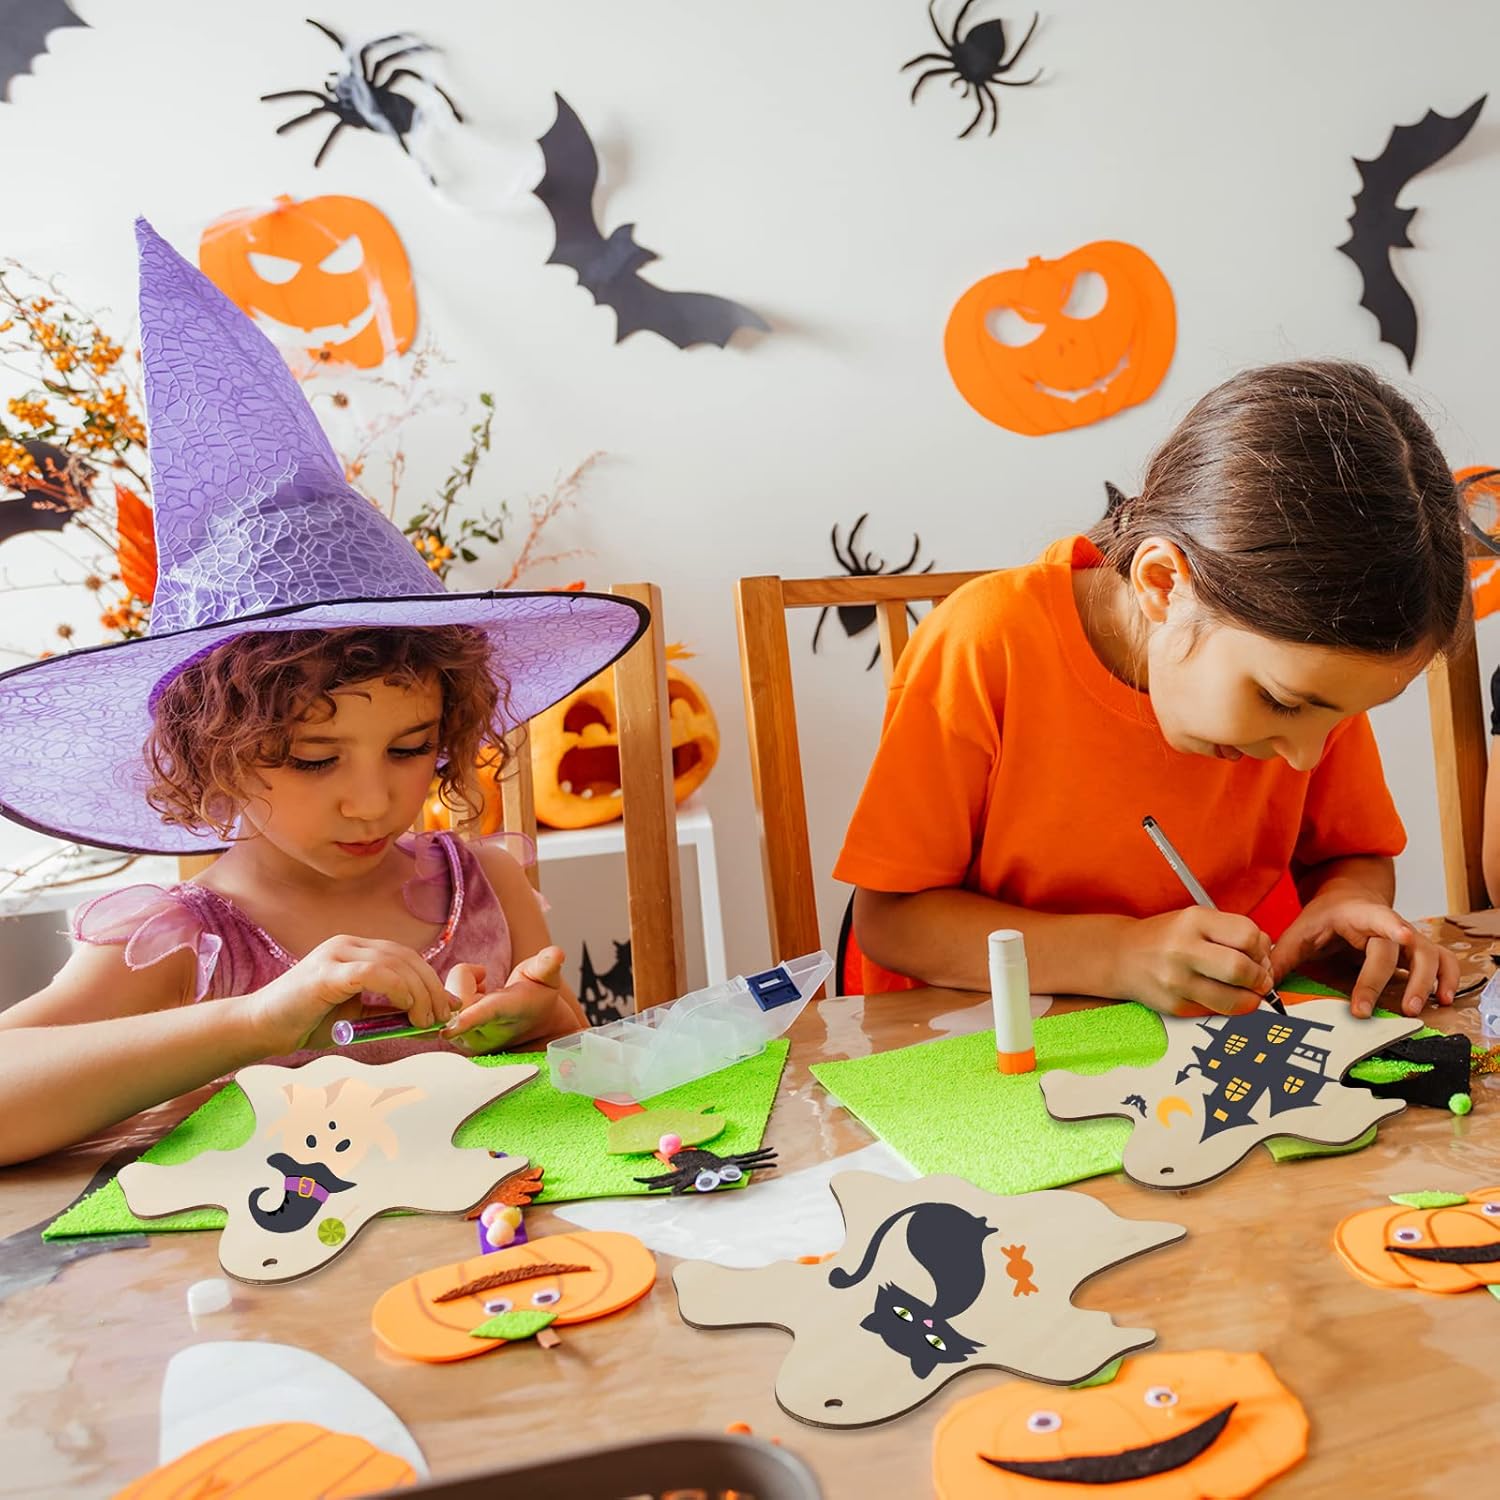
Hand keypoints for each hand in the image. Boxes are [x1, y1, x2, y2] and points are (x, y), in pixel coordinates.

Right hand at [244, 935, 452, 1053]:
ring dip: (419, 992)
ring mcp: (336, 954)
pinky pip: (373, 972)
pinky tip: (408, 1008)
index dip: (432, 980)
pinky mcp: (327, 973)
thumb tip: (431, 1022)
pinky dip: (398, 988)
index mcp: (355, 951)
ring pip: (395, 963)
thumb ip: (390, 1014)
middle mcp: (347, 945)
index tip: (447, 1008)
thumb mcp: (359, 1018)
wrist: (260, 1029)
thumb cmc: (307, 1023)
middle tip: (442, 1017)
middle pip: (406, 957)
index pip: (406, 957)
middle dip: (431, 988)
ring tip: (427, 1020)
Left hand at [443, 946, 568, 1053]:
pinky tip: (471, 1003)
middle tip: (484, 977)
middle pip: (457, 995)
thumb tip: (556, 953)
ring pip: (446, 1001)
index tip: (448, 1030)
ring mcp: (469, 1040)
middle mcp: (485, 1032)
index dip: (467, 1020)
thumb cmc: (538, 999)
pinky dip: (452, 999)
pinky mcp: (455, 1042)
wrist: (536, 1028)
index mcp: (508, 1011)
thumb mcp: (548, 978)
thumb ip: (547, 964)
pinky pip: (439, 1010)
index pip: (485, 1015)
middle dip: (465, 977)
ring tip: (481, 993)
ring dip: (460, 989)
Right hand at [1116, 907, 1273, 1016]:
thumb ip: (1232, 933)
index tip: (1259, 955)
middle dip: (1260, 978)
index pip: (1247, 935)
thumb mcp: (1196, 920)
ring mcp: (1176, 981)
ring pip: (1233, 1000)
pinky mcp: (1174, 1006)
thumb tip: (1268, 957)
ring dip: (1250, 999)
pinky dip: (1227, 1007)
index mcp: (1193, 921)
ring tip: (1247, 992)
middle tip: (1260, 980)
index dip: (1261, 948)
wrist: (1121, 956)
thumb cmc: (1166, 937)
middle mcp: (1182, 949)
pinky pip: (1216, 1013)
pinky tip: (1221, 996)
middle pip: (1241, 969)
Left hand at [1271, 890, 1458, 1017]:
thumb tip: (1260, 988)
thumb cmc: (1323, 919)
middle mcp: (1389, 924)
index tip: (1402, 936)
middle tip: (1364, 1010)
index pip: (1377, 917)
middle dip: (1379, 980)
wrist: (1347, 899)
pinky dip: (1449, 978)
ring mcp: (1408, 937)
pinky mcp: (1418, 952)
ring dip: (1424, 982)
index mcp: (1357, 915)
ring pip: (1428, 954)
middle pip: (1394, 948)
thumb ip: (1280, 958)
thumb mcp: (1298, 933)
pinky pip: (1445, 962)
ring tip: (1413, 1009)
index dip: (1391, 926)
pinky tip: (1444, 1000)